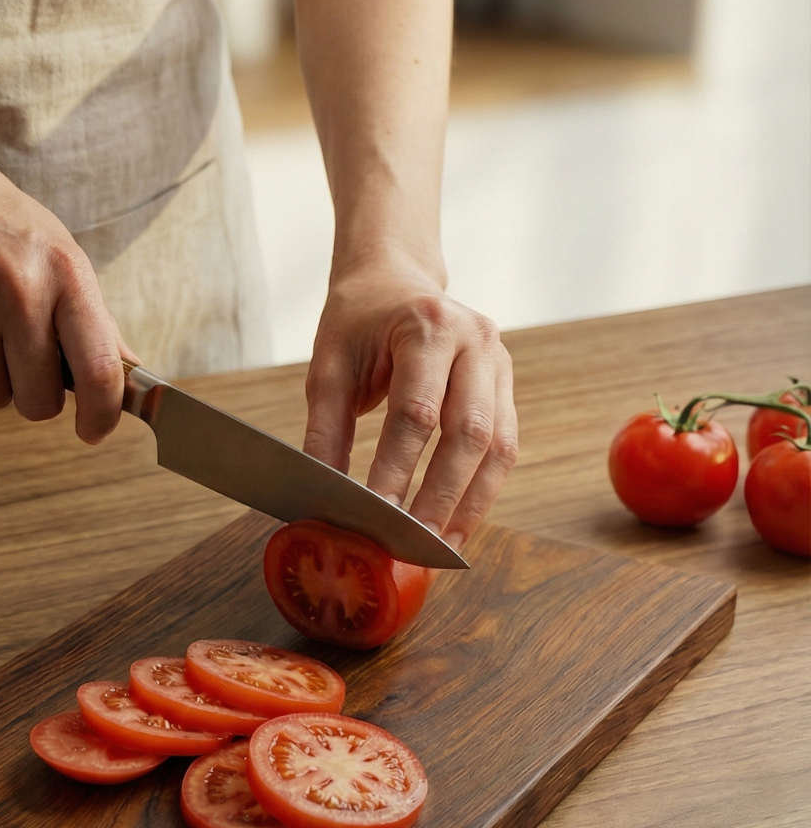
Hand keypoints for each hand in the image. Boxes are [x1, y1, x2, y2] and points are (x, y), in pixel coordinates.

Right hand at [0, 107, 131, 443]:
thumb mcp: (57, 253)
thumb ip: (94, 320)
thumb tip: (131, 375)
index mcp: (67, 273)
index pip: (99, 369)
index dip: (101, 415)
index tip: (93, 431)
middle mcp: (21, 289)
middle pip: (38, 402)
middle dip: (30, 393)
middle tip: (17, 355)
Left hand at [302, 249, 516, 549]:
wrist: (394, 279)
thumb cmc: (358, 322)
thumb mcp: (329, 368)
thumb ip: (325, 432)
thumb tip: (322, 497)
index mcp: (427, 325)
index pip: (416, 411)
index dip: (398, 469)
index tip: (377, 514)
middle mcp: (475, 340)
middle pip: (469, 432)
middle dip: (441, 496)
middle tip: (414, 543)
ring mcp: (499, 362)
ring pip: (499, 446)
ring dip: (471, 503)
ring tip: (442, 548)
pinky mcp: (506, 386)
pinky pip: (504, 446)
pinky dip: (482, 490)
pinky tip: (458, 523)